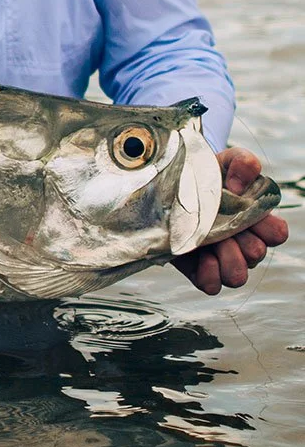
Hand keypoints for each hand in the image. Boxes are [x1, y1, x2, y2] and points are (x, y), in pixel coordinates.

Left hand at [172, 147, 288, 294]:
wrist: (169, 188)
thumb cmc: (203, 175)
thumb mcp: (223, 161)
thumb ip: (242, 163)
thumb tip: (240, 186)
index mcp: (255, 219)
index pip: (277, 234)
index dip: (266, 227)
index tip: (245, 212)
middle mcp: (242, 241)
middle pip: (256, 255)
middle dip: (240, 241)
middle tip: (221, 227)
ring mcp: (220, 257)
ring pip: (237, 276)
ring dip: (226, 260)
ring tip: (210, 243)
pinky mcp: (198, 269)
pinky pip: (212, 286)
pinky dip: (208, 274)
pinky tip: (199, 255)